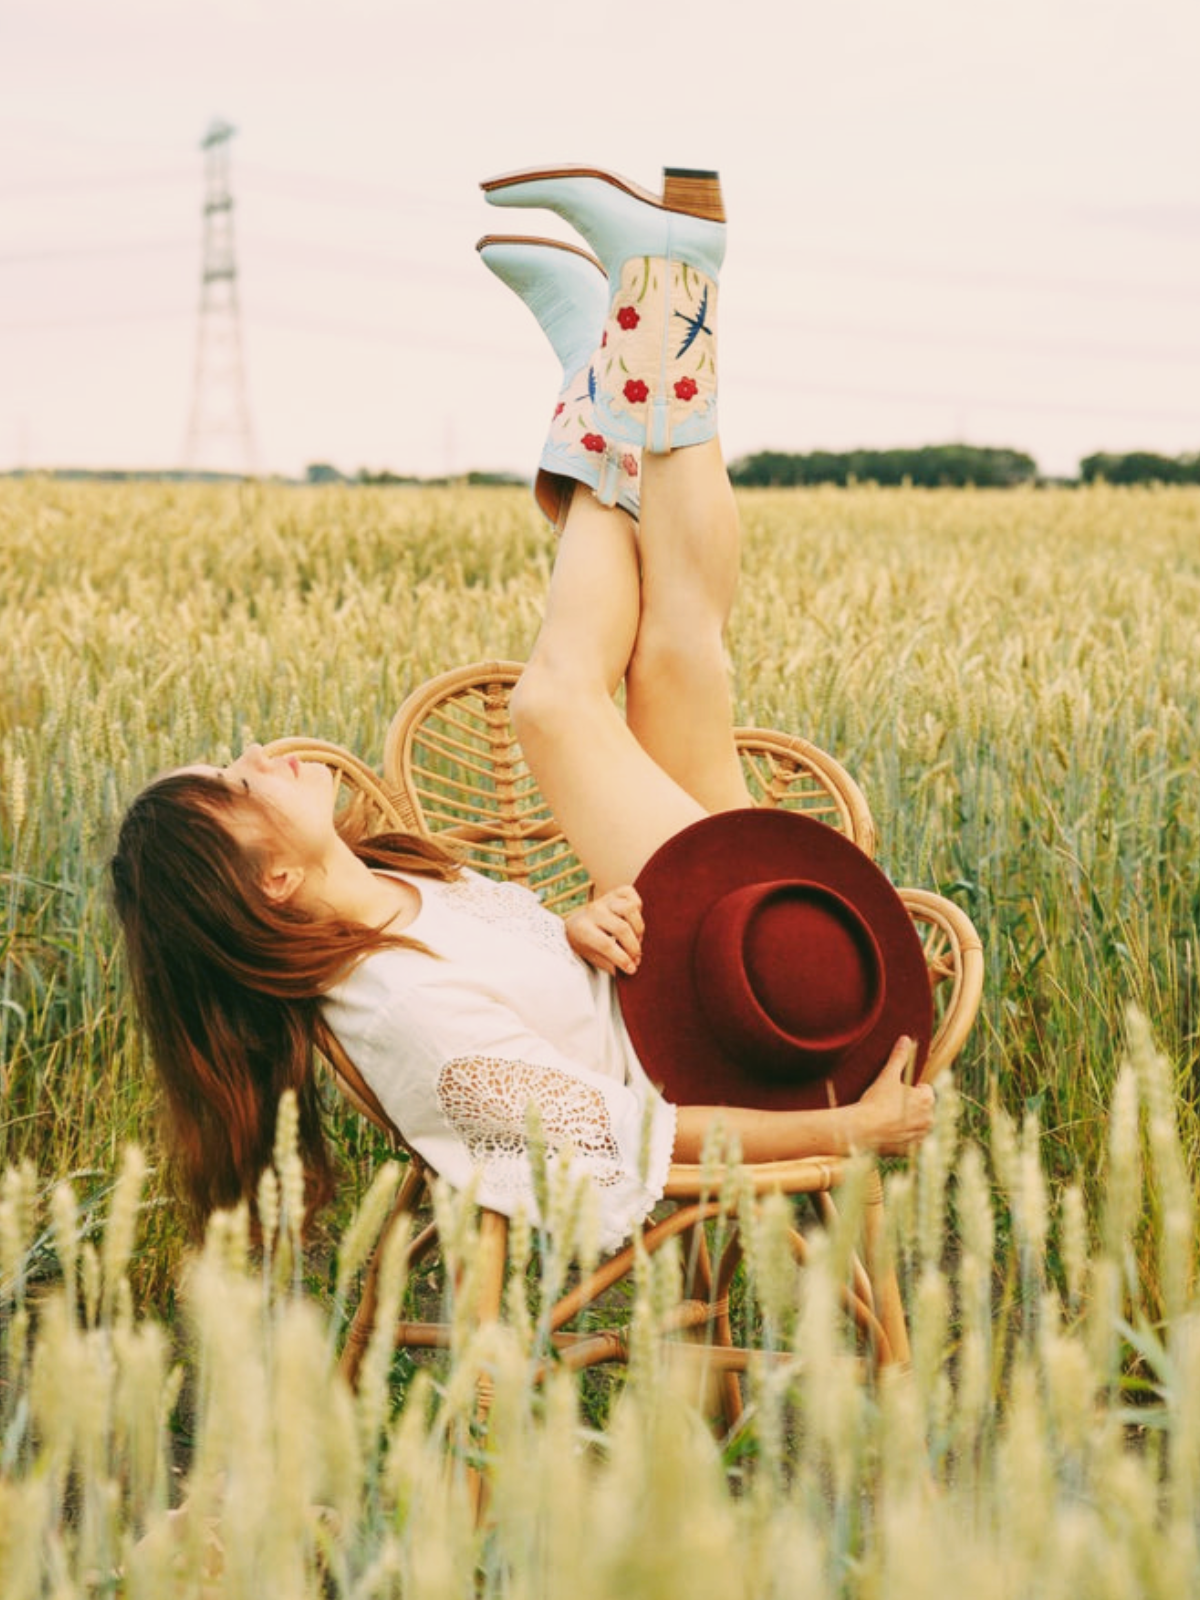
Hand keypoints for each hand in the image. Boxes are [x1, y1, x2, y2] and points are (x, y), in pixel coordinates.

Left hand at [565, 886, 643, 976]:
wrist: (576, 923)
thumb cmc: (586, 943)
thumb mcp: (592, 956)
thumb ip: (610, 964)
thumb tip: (631, 970)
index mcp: (582, 928)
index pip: (606, 944)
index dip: (622, 958)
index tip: (632, 969)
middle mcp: (593, 911)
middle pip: (622, 928)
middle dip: (633, 947)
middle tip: (637, 958)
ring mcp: (604, 900)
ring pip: (630, 908)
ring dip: (638, 928)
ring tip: (637, 940)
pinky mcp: (614, 893)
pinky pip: (631, 894)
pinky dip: (638, 907)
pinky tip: (634, 921)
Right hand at [851, 1036, 934, 1155]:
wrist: (862, 1131)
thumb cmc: (876, 1101)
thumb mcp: (887, 1076)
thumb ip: (899, 1057)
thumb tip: (906, 1039)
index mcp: (928, 1099)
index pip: (925, 1090)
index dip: (909, 1089)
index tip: (895, 1092)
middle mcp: (930, 1119)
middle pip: (922, 1107)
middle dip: (910, 1106)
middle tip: (889, 1105)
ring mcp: (921, 1136)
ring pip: (917, 1124)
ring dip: (907, 1122)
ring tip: (887, 1119)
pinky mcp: (912, 1150)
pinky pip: (910, 1141)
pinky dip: (902, 1138)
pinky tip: (887, 1133)